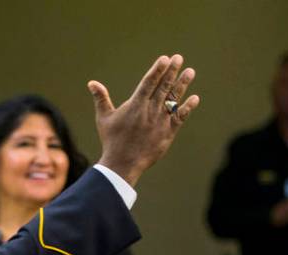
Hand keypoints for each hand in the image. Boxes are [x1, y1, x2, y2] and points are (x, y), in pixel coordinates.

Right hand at [89, 54, 199, 186]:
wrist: (124, 163)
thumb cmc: (112, 140)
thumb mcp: (104, 118)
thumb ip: (101, 99)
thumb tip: (92, 83)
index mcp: (135, 105)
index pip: (149, 82)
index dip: (158, 70)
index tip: (165, 59)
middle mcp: (150, 110)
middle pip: (163, 87)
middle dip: (172, 72)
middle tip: (179, 58)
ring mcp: (160, 121)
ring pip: (174, 99)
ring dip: (182, 85)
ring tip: (190, 71)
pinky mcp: (168, 133)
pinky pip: (180, 118)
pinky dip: (188, 108)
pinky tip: (195, 98)